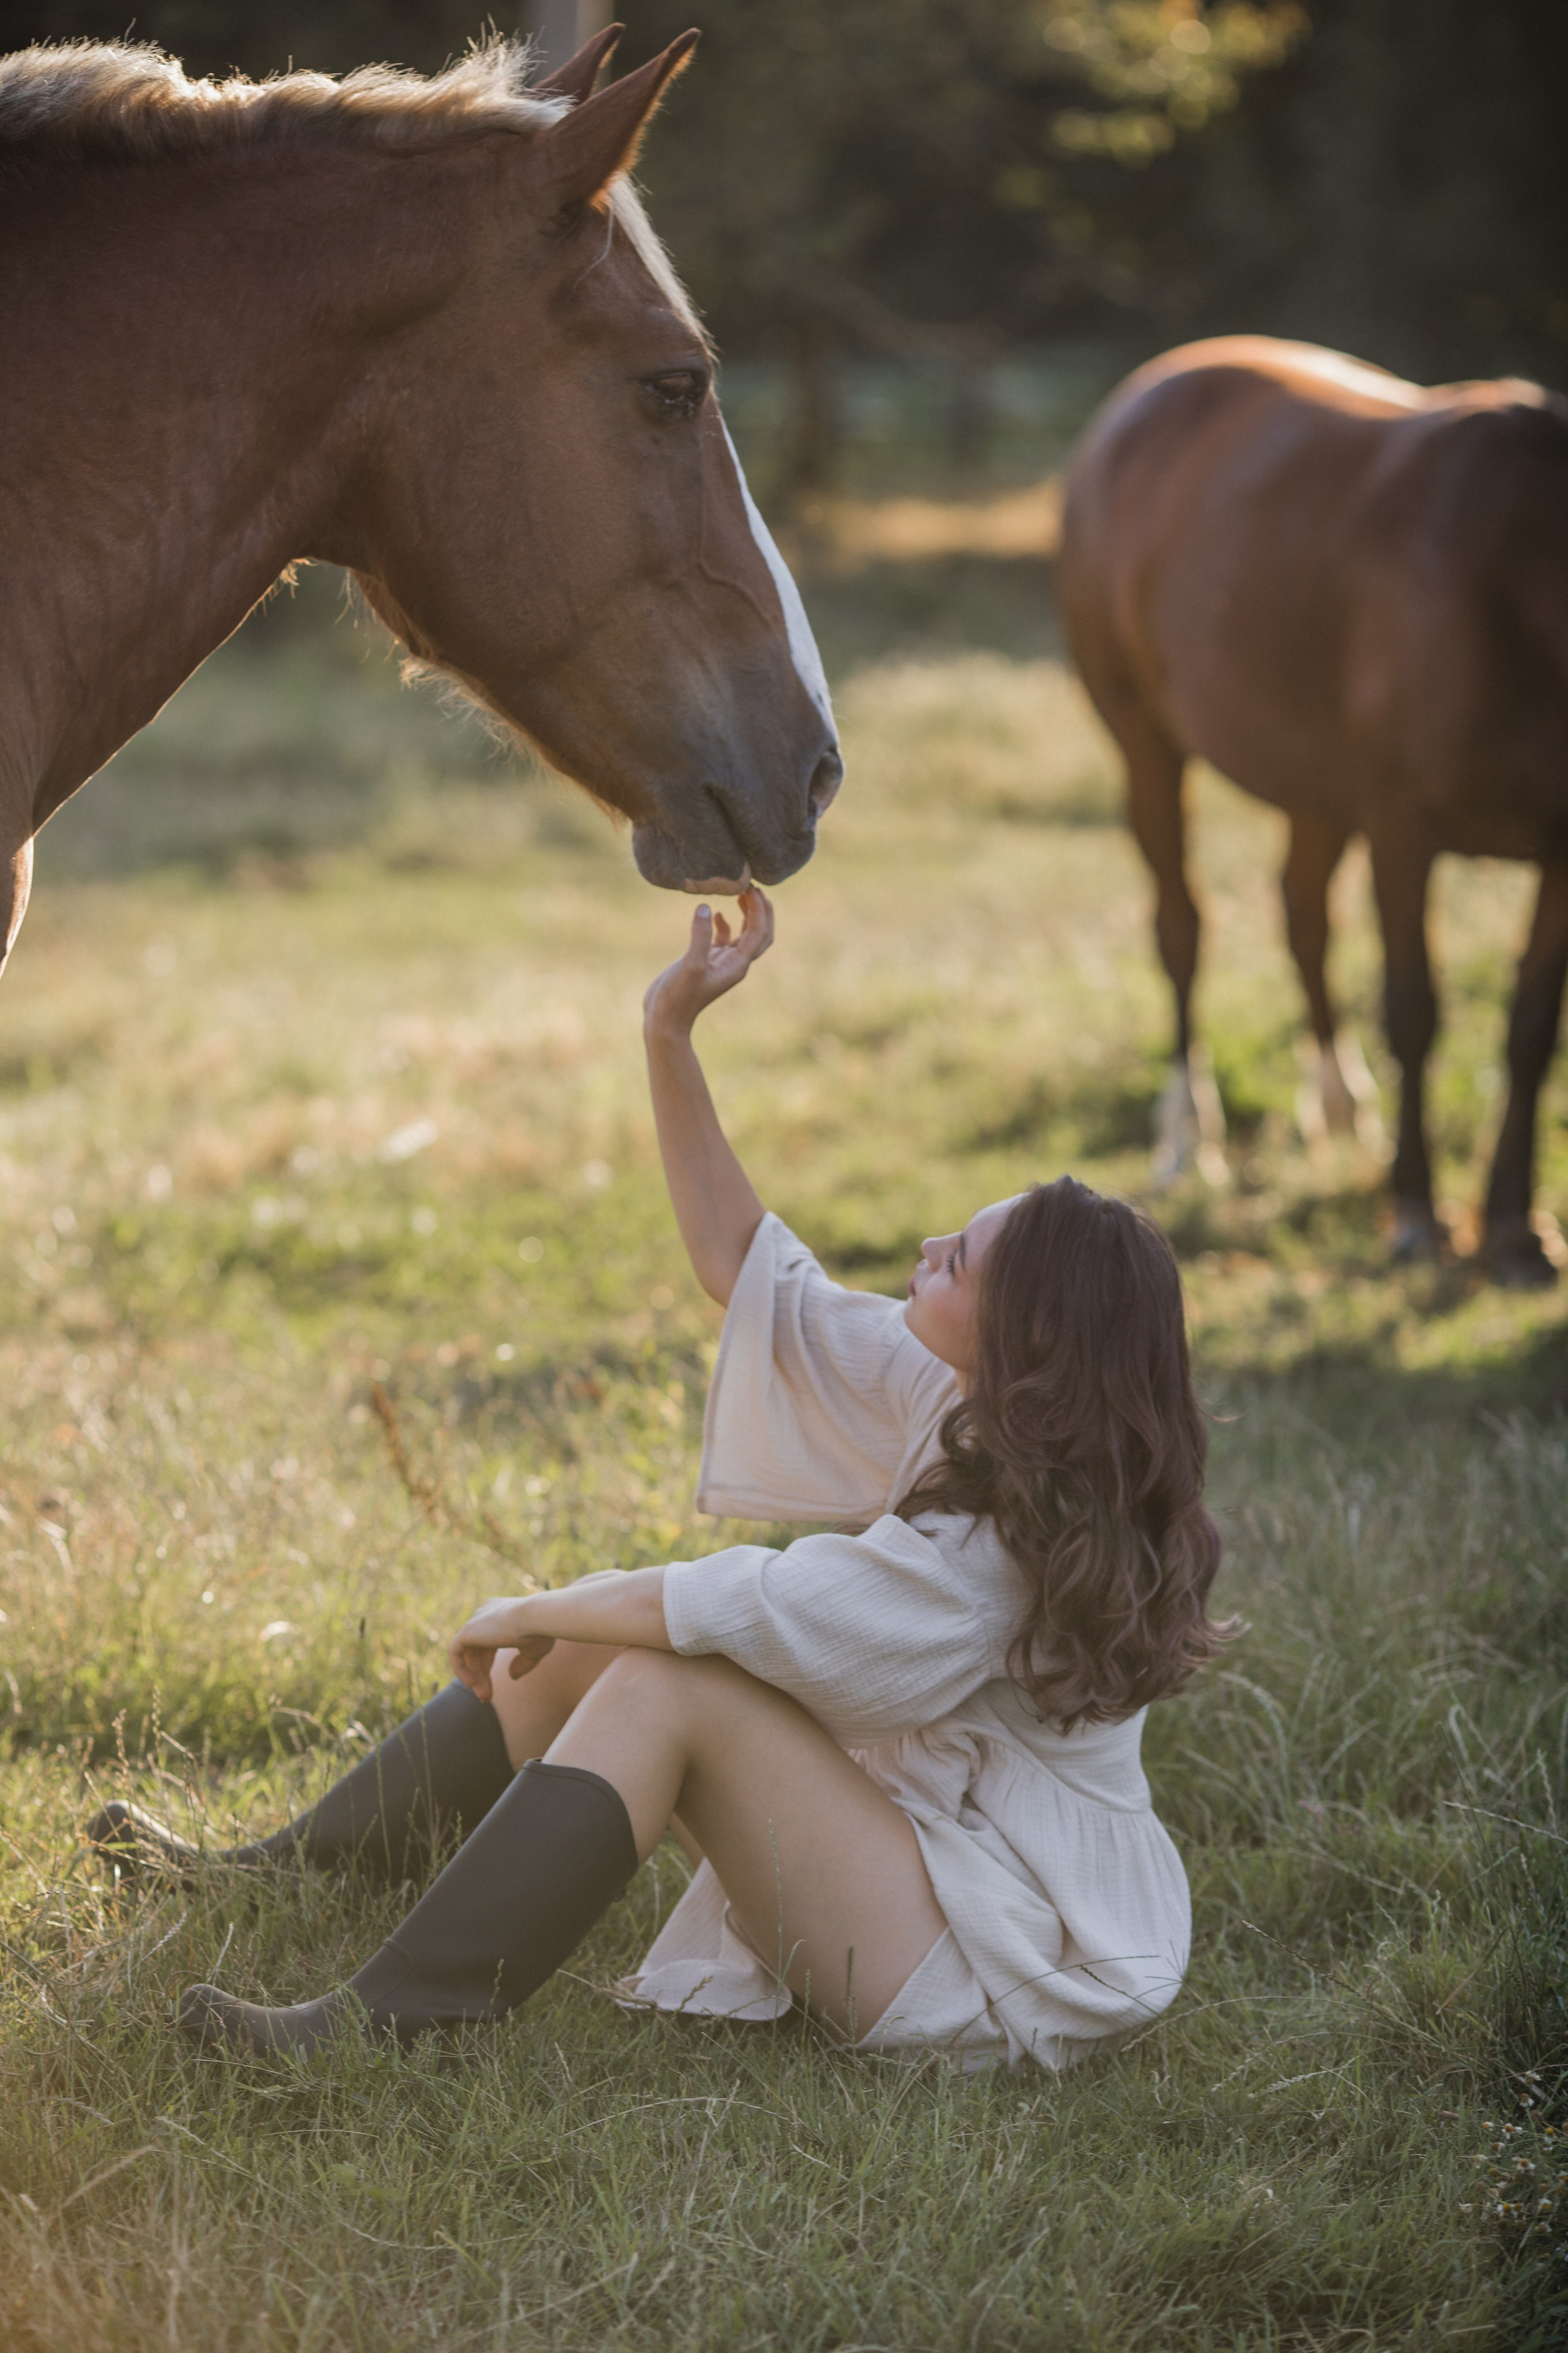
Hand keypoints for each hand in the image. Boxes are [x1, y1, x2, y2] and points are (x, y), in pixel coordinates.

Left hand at [449, 1596, 555, 1704]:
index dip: (488, 1666)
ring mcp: (475, 1621)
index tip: (492, 1687)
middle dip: (481, 1675)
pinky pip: (455, 1652)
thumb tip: (511, 1676)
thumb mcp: (534, 1650)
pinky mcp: (468, 1630)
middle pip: (477, 1651)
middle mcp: (486, 1614)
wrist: (537, 1618)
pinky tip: (471, 1684)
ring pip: (468, 1655)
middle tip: (486, 1697)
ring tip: (485, 1697)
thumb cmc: (541, 1631)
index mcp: (500, 1614)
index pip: (488, 1643)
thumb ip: (522, 1662)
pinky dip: (460, 1669)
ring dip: (475, 1677)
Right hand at [643, 887, 773, 1035]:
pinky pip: (724, 939)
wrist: (665, 1019)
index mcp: (738, 965)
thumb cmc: (677, 998)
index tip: (751, 888)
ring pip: (745, 934)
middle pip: (761, 934)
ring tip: (742, 892)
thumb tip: (706, 907)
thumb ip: (699, 936)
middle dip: (762, 911)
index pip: (758, 933)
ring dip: (748, 914)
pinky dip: (725, 924)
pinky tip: (716, 913)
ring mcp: (722, 962)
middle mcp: (735, 963)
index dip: (759, 909)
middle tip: (755, 887)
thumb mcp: (690, 965)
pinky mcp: (707, 961)